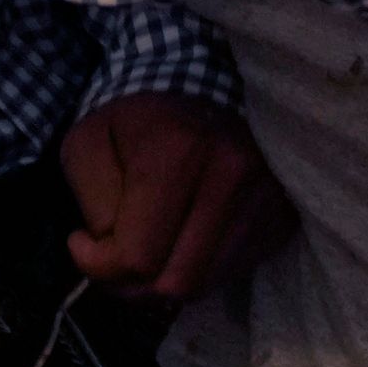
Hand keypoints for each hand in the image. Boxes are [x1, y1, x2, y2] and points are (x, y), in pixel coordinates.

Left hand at [54, 93, 292, 300]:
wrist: (206, 82)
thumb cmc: (137, 117)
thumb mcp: (87, 142)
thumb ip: (91, 202)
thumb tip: (110, 249)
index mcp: (181, 152)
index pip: (139, 257)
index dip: (98, 266)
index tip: (82, 241)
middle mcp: (235, 173)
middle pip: (177, 282)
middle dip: (132, 284)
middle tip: (114, 257)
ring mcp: (269, 194)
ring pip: (208, 283)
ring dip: (168, 280)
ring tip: (149, 249)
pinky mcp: (285, 212)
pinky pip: (234, 269)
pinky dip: (201, 267)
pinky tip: (184, 239)